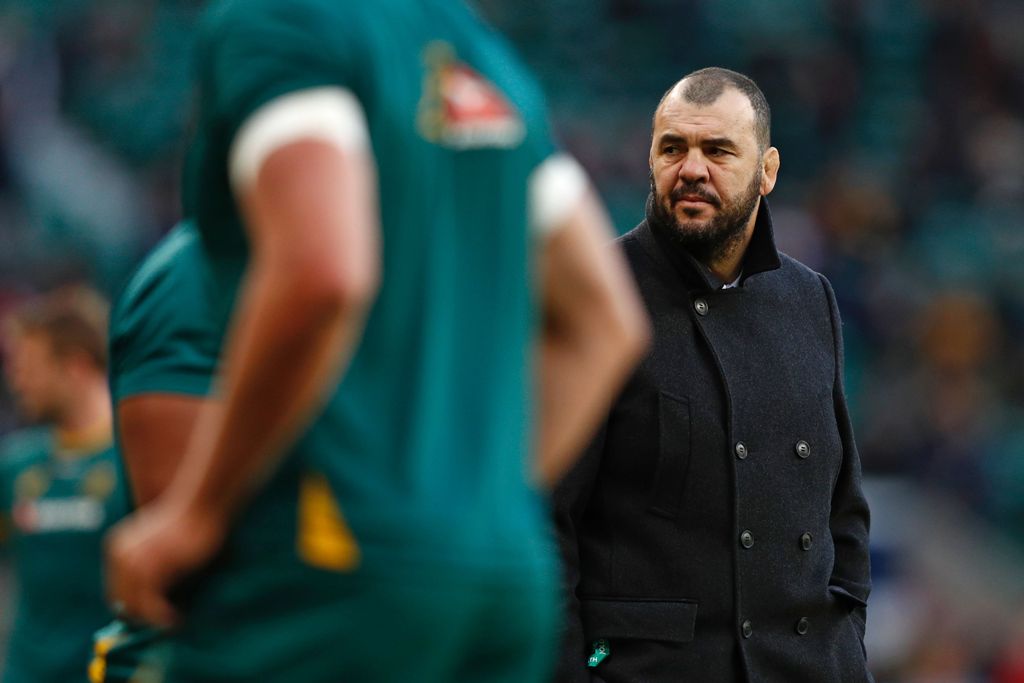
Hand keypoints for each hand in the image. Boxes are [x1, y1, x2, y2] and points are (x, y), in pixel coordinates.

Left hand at [105, 499, 226, 627]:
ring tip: (171, 624)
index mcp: (118, 548)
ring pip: (134, 606)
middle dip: (141, 615)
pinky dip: (162, 617)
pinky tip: (176, 619)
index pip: (116, 589)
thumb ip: (149, 565)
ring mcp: (135, 563)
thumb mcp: (160, 544)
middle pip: (121, 600)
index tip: (150, 616)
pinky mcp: (153, 570)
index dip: (133, 605)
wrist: (202, 504)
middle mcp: (121, 556)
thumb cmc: (190, 522)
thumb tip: (150, 599)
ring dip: (152, 620)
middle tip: (162, 623)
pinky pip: (151, 604)